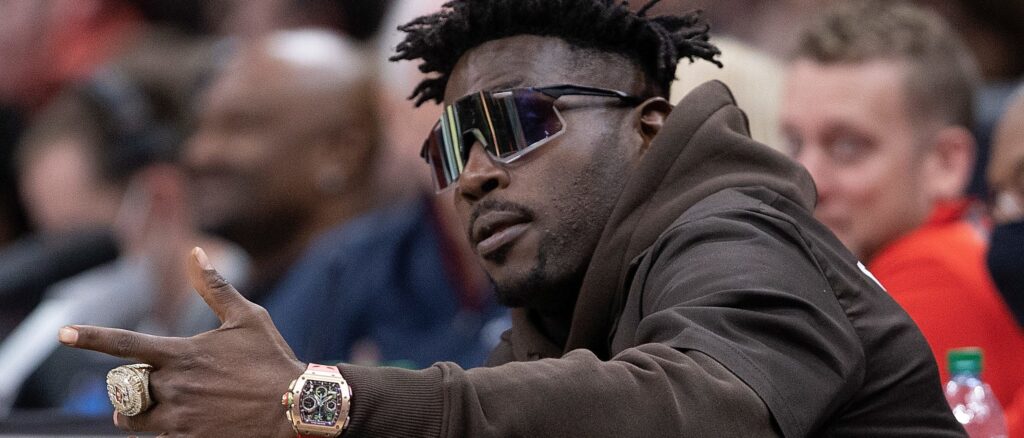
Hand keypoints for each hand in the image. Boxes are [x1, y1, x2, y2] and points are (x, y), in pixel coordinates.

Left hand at [59, 247, 304, 437]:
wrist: (295, 406)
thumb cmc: (271, 359)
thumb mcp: (247, 318)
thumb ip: (214, 288)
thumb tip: (194, 253)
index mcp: (183, 353)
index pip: (125, 344)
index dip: (90, 338)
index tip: (64, 333)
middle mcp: (175, 386)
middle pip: (122, 388)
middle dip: (130, 385)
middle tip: (154, 383)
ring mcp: (180, 417)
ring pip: (131, 418)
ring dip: (136, 412)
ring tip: (157, 406)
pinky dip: (163, 431)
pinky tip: (186, 423)